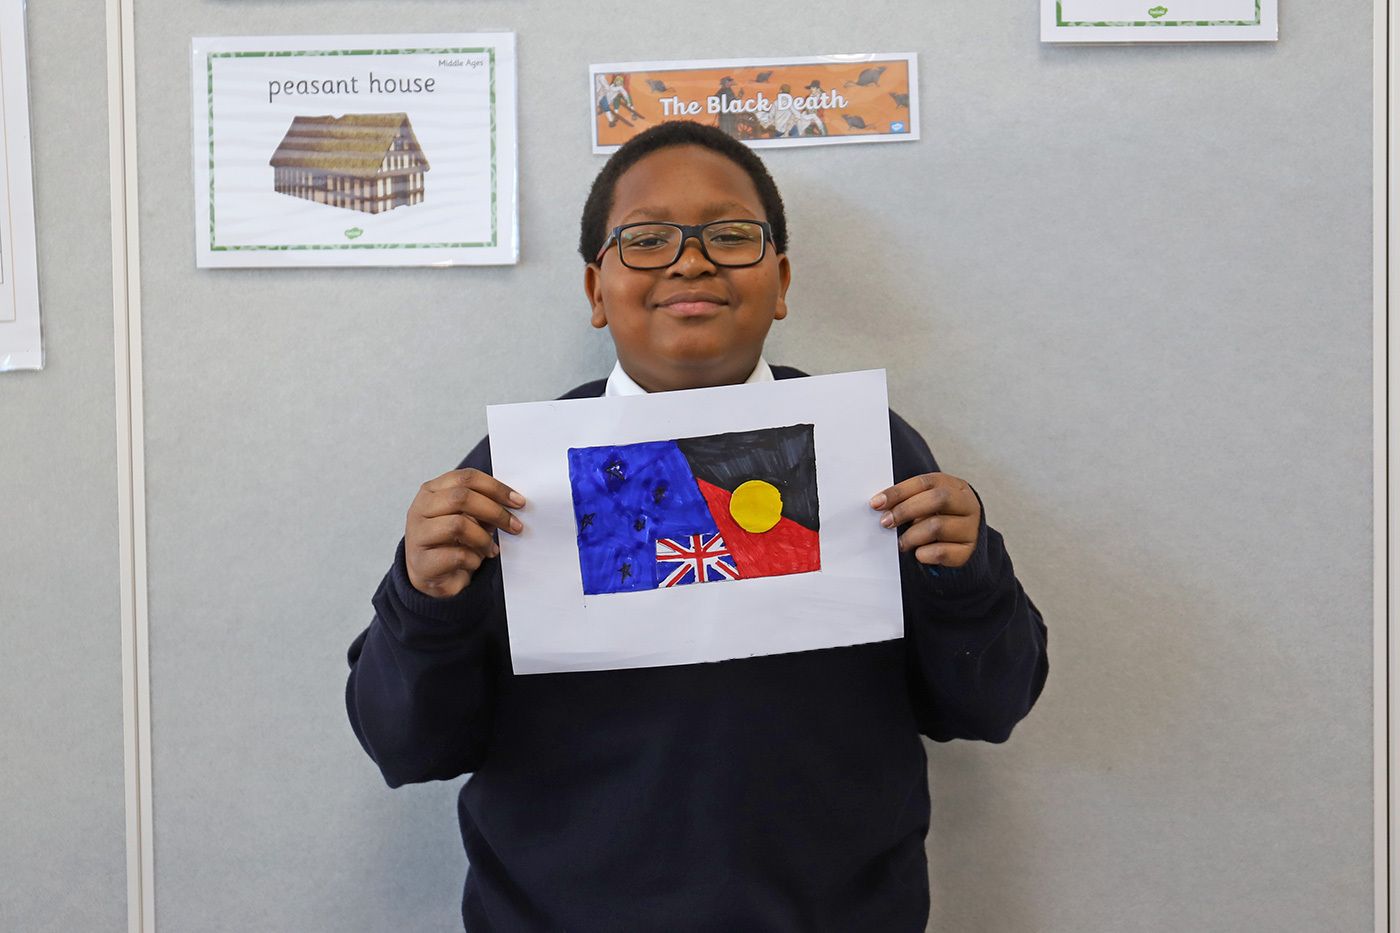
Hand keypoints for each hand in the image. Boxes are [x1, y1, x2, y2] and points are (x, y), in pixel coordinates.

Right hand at [405, 468, 525, 597]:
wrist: (429, 575)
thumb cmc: (450, 541)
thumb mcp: (467, 518)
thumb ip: (483, 507)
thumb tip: (512, 503)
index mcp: (432, 491)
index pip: (465, 478)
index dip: (495, 487)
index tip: (518, 501)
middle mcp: (420, 508)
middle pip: (462, 497)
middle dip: (495, 512)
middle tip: (514, 526)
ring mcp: (417, 535)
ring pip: (458, 525)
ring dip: (484, 539)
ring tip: (492, 549)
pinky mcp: (422, 562)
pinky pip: (457, 555)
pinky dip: (474, 560)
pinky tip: (475, 562)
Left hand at [869, 473, 979, 567]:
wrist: (965, 544)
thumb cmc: (939, 519)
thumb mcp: (928, 504)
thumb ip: (909, 501)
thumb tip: (879, 506)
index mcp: (954, 486)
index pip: (924, 483)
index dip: (898, 492)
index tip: (876, 503)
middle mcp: (967, 504)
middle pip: (936, 499)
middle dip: (905, 510)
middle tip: (886, 522)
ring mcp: (970, 528)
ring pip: (937, 527)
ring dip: (911, 536)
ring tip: (902, 543)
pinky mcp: (968, 551)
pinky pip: (941, 552)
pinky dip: (924, 554)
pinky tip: (919, 553)